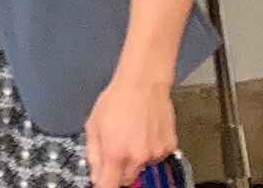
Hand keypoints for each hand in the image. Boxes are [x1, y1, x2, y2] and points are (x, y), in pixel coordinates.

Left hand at [85, 73, 176, 187]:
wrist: (143, 84)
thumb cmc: (117, 99)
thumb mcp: (93, 125)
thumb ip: (93, 154)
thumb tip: (95, 175)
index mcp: (116, 152)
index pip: (109, 184)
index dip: (103, 186)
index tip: (101, 183)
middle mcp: (138, 156)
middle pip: (126, 178)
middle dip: (119, 170)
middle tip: (116, 149)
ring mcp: (156, 153)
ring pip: (142, 167)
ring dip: (135, 158)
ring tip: (132, 134)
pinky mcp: (169, 147)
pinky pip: (156, 157)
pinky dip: (150, 150)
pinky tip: (145, 132)